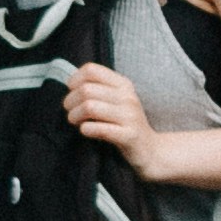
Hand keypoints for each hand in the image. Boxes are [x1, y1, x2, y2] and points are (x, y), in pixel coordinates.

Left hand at [64, 62, 164, 179]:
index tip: (72, 91)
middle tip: (70, 111)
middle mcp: (128, 98)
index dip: (74, 79)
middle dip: (70, 101)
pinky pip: (99, 128)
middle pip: (86, 89)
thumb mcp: (117, 100)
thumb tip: (70, 84)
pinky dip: (86, 129)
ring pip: (89, 107)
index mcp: (124, 85)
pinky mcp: (129, 136)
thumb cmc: (125, 124)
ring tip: (75, 121)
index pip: (92, 70)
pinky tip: (86, 131)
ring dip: (75, 115)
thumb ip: (98, 89)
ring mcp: (130, 117)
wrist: (150, 150)